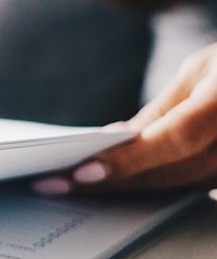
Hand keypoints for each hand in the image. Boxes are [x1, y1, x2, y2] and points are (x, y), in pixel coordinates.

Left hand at [33, 43, 216, 194]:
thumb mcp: (203, 69)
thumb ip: (164, 109)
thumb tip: (117, 140)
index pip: (175, 139)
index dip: (129, 160)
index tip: (82, 173)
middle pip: (172, 172)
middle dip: (113, 181)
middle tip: (58, 184)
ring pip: (182, 187)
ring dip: (129, 189)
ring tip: (76, 187)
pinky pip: (198, 189)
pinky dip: (157, 187)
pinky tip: (120, 185)